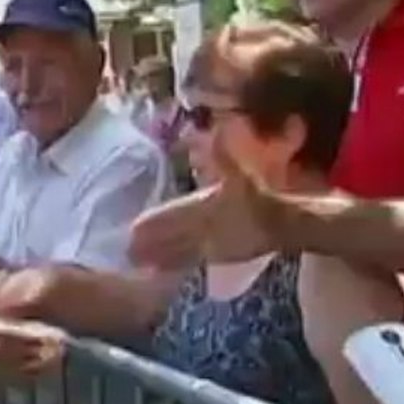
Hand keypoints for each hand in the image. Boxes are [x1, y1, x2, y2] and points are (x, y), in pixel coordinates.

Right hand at [0, 273, 65, 386]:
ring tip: (52, 355)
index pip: (40, 336)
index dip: (56, 334)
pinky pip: (21, 383)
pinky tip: (29, 366)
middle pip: (45, 358)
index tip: (63, 328)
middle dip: (55, 350)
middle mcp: (4, 355)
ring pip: (36, 373)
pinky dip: (30, 375)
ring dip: (46, 364)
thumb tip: (8, 272)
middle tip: (62, 341)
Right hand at [128, 139, 281, 270]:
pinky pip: (186, 260)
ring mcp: (204, 239)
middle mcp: (198, 221)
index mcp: (200, 204)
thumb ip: (224, 159)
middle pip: (168, 231)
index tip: (133, 225)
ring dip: (155, 253)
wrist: (279, 225)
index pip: (170, 212)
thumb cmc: (260, 202)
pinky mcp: (213, 254)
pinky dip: (171, 265)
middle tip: (124, 246)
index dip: (153, 219)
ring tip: (133, 260)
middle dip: (148, 238)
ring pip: (174, 246)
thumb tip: (217, 132)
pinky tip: (156, 271)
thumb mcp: (241, 180)